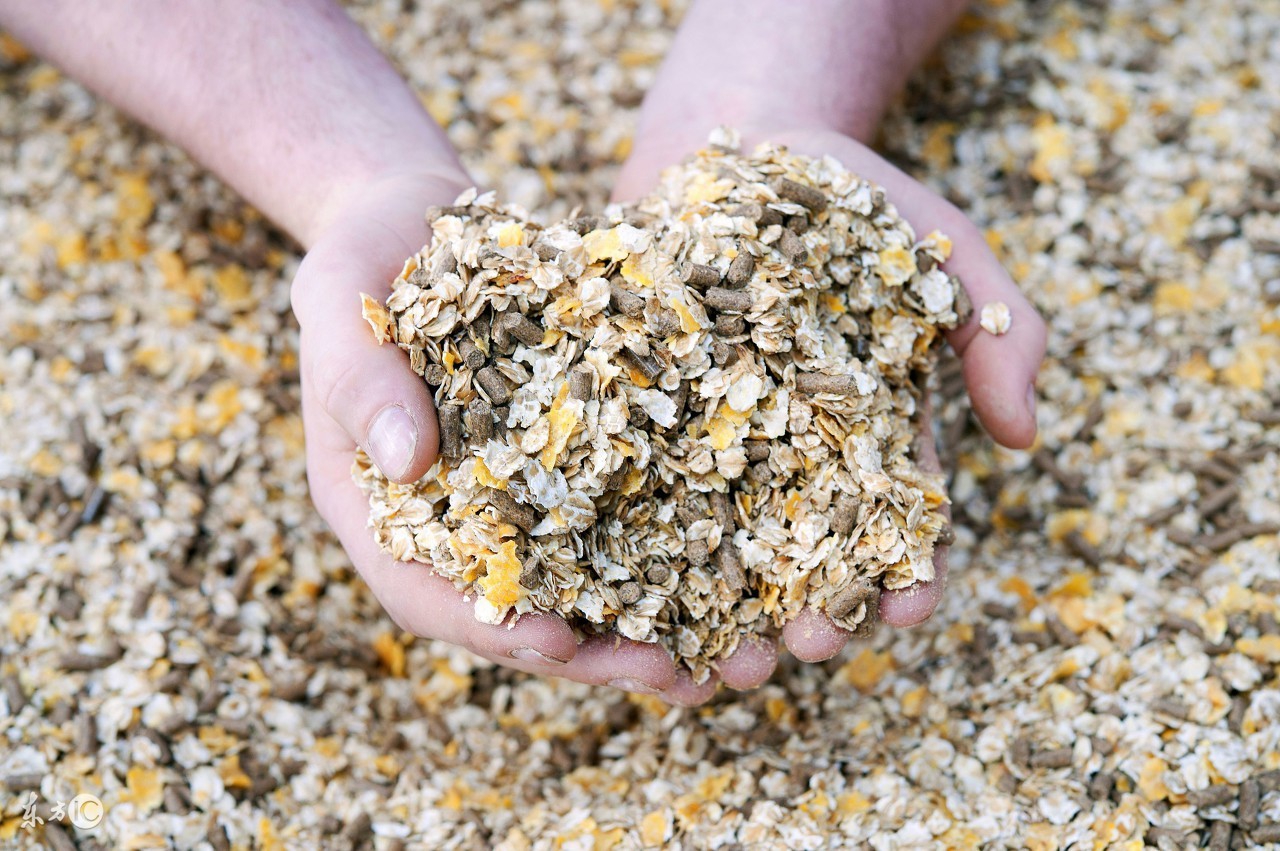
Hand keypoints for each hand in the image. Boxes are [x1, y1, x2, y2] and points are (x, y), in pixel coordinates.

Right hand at [292, 169, 685, 695]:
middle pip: (510, 609)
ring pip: (568, 581)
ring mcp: (500, 493)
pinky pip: (605, 518)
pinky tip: (725, 573)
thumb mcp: (336, 303)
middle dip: (591, 653)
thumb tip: (407, 466)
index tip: (561, 643)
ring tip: (717, 660)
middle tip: (674, 676)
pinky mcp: (554, 460)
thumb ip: (358, 381)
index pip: (421, 591)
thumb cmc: (358, 257)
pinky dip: (657, 553)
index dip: (489, 625)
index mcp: (371, 503)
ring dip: (639, 627)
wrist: (409, 218)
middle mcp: (440, 518)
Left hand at [613, 125, 1045, 701]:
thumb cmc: (856, 199)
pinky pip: (637, 484)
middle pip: (805, 554)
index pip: (897, 523)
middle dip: (813, 609)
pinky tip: (633, 591)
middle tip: (810, 647)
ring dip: (725, 607)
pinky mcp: (640, 415)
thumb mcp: (949, 252)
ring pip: (720, 544)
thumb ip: (1002, 335)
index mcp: (869, 435)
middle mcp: (789, 454)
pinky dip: (637, 539)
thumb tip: (1025, 438)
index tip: (910, 608)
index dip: (908, 573)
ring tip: (722, 655)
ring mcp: (711, 439)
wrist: (738, 144)